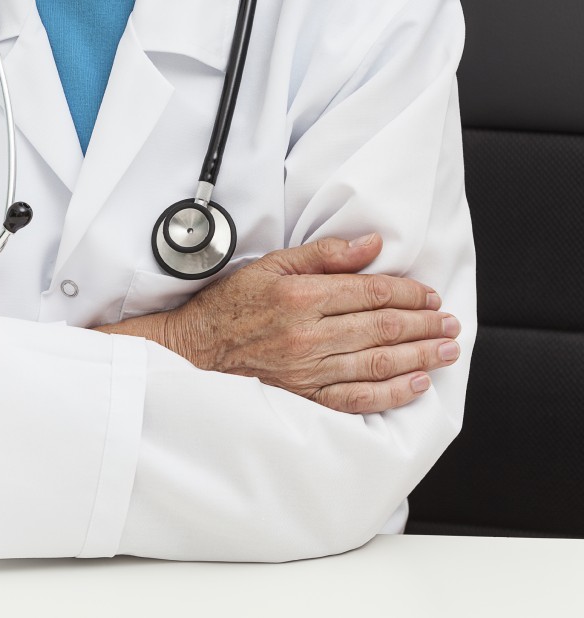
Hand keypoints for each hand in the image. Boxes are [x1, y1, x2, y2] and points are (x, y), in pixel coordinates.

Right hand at [167, 234, 460, 412]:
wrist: (194, 350)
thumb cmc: (230, 306)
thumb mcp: (270, 265)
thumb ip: (324, 254)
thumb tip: (371, 245)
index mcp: (302, 296)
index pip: (372, 293)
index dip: (409, 293)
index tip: (429, 295)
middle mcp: (308, 335)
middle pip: (382, 328)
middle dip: (424, 325)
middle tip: (450, 323)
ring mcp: (308, 369)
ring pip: (378, 363)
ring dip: (420, 356)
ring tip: (446, 350)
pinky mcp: (304, 396)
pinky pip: (357, 399)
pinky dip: (391, 393)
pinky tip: (416, 384)